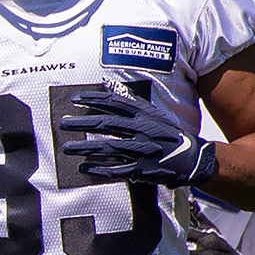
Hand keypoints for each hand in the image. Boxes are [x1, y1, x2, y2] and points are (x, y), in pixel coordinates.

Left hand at [58, 80, 217, 188]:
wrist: (192, 158)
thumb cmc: (168, 134)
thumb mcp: (154, 115)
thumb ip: (131, 103)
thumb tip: (108, 85)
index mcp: (145, 116)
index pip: (115, 104)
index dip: (93, 100)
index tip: (74, 99)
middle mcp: (143, 131)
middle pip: (107, 125)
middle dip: (82, 124)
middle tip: (62, 123)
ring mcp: (143, 150)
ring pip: (108, 148)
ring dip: (84, 148)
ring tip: (66, 148)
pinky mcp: (142, 169)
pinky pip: (116, 170)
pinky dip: (99, 169)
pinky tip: (84, 168)